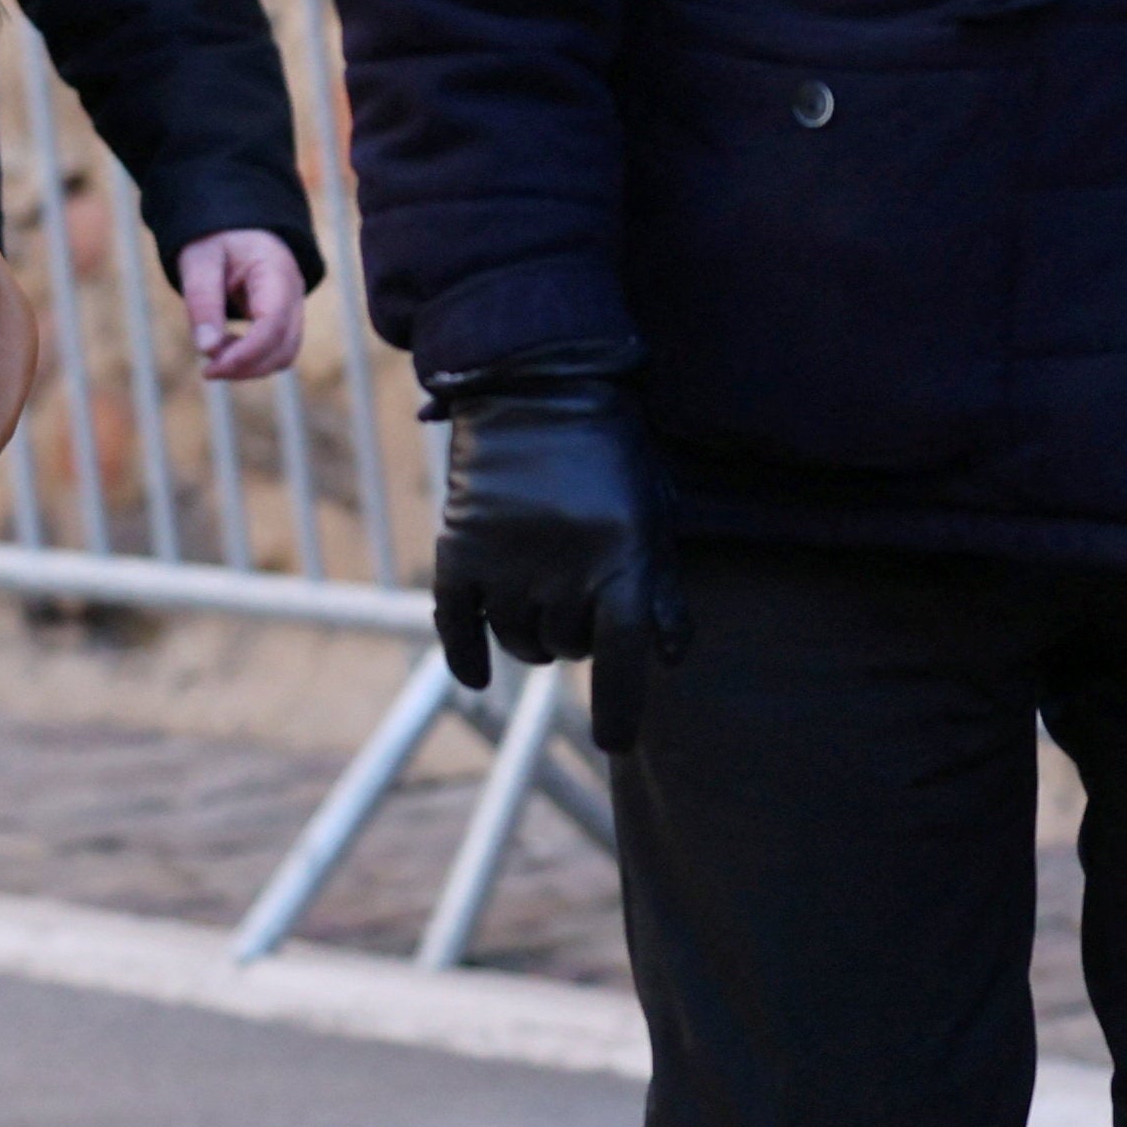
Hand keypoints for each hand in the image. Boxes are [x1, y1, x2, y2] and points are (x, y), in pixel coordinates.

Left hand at [176, 229, 306, 383]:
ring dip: (248, 366)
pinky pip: (275, 351)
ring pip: (283, 356)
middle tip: (207, 369)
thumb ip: (203, 303)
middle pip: (283, 348)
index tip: (211, 368)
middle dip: (245, 367)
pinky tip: (224, 348)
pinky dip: (251, 360)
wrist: (231, 226)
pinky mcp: (284, 320)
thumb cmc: (214, 240)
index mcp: (276, 271)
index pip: (272, 324)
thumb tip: (207, 350)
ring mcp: (293, 308)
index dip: (245, 354)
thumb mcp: (200, 262)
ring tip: (214, 352)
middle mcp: (294, 293)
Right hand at [430, 358, 685, 688]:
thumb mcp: (651, 513)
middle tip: (582, 594)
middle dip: (581, 636)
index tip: (616, 743)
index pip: (623, 656)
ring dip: (533, 635)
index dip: (622, 708)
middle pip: (570, 648)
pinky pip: (458, 625)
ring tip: (541, 594)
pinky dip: (467, 653)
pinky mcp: (460, 547)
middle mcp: (562, 566)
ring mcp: (506, 559)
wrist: (536, 382)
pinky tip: (477, 674)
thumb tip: (669, 659)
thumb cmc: (610, 453)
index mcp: (621, 557)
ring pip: (519, 642)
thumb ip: (660, 587)